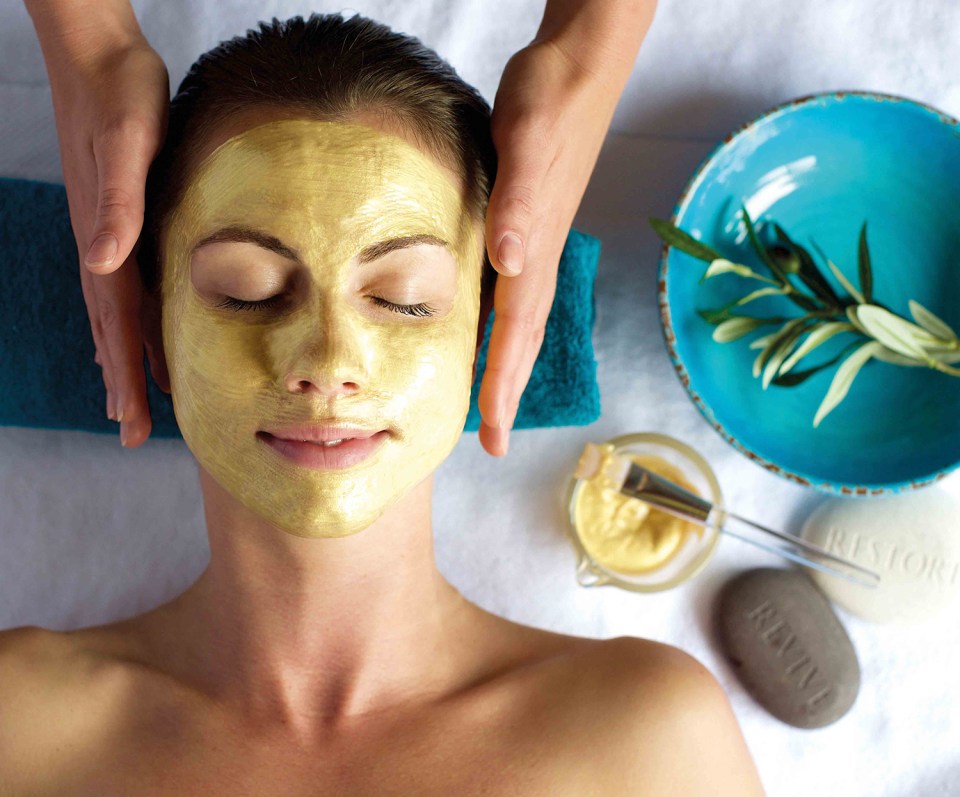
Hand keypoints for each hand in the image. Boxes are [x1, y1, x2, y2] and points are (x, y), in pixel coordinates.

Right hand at [35, 15, 169, 446]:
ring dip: (123, 359)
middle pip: (113, 331)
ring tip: (132, 401)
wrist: (100, 58)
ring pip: (116, 315)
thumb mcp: (128, 145)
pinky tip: (135, 335)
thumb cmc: (121, 96)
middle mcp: (102, 246)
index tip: (129, 422)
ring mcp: (106, 235)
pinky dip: (129, 321)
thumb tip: (103, 263)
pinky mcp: (117, 220)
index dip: (125, 376)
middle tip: (129, 434)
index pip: (117, 324)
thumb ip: (118, 204)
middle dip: (123, 385)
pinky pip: (124, 287)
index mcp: (107, 239)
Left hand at [479, 0, 653, 455]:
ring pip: (518, 321)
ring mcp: (535, 242)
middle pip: (520, 340)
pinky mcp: (529, 224)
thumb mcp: (527, 143)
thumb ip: (518, 202)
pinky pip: (513, 292)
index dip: (503, 388)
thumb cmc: (551, 100)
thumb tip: (510, 262)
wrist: (578, 66)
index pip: (515, 335)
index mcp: (534, 250)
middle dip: (507, 394)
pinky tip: (487, 327)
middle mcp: (536, 256)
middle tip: (490, 442)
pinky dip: (501, 323)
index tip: (492, 438)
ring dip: (506, 365)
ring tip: (492, 403)